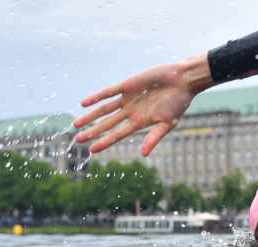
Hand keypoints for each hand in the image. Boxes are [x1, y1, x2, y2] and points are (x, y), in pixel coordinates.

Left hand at [73, 55, 211, 155]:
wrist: (182, 81)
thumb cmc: (178, 103)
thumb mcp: (168, 123)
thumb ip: (154, 138)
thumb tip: (143, 154)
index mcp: (140, 123)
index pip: (117, 135)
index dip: (104, 143)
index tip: (91, 151)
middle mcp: (130, 112)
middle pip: (107, 124)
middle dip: (92, 132)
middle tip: (77, 140)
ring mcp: (127, 99)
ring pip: (104, 110)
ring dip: (90, 117)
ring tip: (76, 124)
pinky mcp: (127, 85)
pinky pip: (108, 92)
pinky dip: (96, 97)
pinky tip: (84, 103)